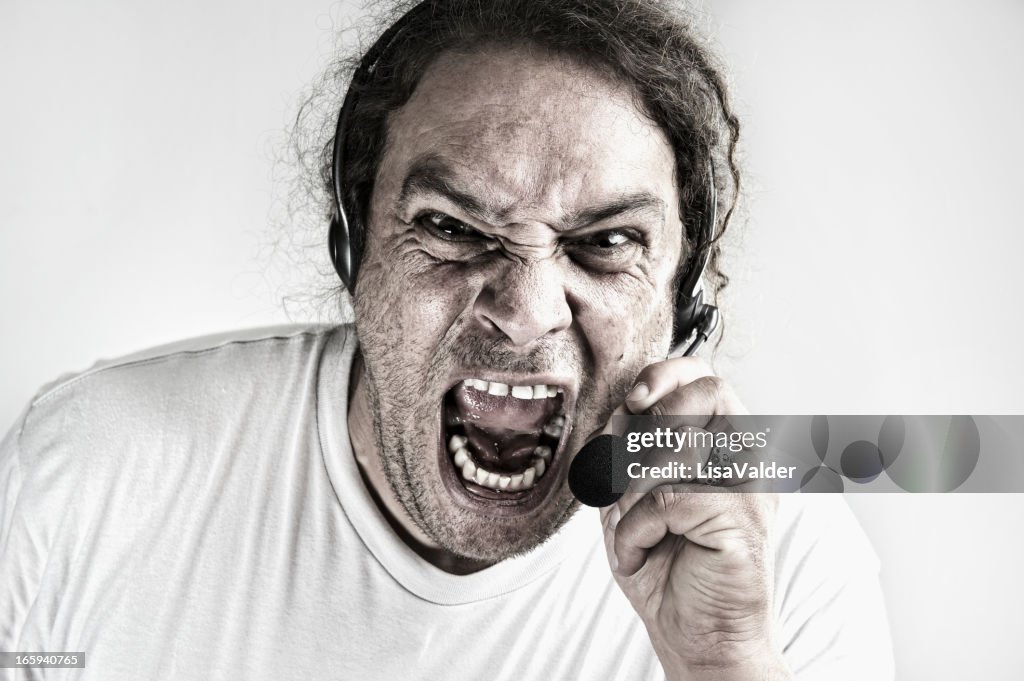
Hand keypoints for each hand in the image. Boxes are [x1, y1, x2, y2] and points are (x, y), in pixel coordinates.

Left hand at [598, 358, 791, 680]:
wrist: (693, 634)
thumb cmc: (665, 561)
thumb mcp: (629, 494)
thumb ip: (625, 447)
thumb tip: (621, 411)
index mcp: (723, 444)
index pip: (705, 377)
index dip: (665, 375)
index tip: (633, 401)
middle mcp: (747, 459)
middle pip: (708, 392)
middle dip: (651, 426)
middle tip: (628, 472)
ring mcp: (752, 488)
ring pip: (681, 445)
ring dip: (634, 487)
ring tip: (634, 523)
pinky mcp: (744, 520)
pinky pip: (668, 500)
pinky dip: (636, 530)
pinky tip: (641, 552)